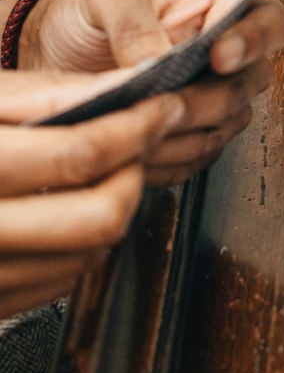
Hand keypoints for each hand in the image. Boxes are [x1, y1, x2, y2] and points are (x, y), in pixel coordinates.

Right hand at [0, 72, 182, 319]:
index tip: (160, 105)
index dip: (135, 127)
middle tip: (142, 142)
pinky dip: (84, 246)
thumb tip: (114, 91)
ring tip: (109, 172)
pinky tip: (70, 211)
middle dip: (135, 174)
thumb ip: (34, 94)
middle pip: (99, 215)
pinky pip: (62, 282)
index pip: (79, 153)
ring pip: (90, 253)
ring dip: (116, 209)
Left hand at [18, 0, 283, 184]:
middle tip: (164, 102)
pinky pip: (196, 158)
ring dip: (185, 133)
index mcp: (218, 11)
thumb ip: (133, 17)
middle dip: (208, 97)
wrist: (51, 55)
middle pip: (250, 83)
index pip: (270, 21)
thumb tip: (158, 61)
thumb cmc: (86, 15)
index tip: (219, 56)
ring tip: (137, 128)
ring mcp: (211, 102)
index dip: (257, 40)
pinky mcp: (189, 139)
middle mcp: (225, 58)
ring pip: (226, 126)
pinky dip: (168, 159)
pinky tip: (133, 150)